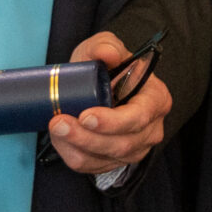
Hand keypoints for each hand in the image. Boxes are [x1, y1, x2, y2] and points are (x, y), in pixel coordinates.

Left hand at [46, 31, 169, 176]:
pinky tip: (60, 140)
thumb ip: (105, 45)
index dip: (113, 121)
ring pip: (105, 158)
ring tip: (54, 128)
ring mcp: (135, 148)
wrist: (96, 83)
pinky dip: (73, 155)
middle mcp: (151, 129)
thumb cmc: (105, 66)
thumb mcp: (104, 46)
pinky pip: (93, 166)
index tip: (86, 115)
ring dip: (76, 147)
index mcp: (156, 99)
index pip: (139, 117)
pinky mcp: (116, 160)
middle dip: (87, 137)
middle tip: (58, 123)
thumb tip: (108, 54)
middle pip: (122, 144)